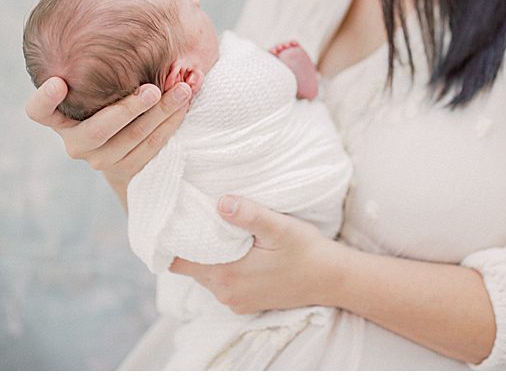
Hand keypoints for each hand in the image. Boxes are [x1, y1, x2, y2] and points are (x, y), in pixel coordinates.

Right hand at [25, 76, 192, 186]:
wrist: (124, 148)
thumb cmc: (109, 98)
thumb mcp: (98, 84)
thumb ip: (100, 62)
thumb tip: (130, 12)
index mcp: (58, 117)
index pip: (38, 112)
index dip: (45, 99)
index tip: (58, 81)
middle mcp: (75, 142)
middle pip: (97, 129)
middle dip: (128, 108)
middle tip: (152, 89)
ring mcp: (100, 159)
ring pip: (134, 137)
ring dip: (162, 112)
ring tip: (182, 90)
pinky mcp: (127, 169)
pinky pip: (152, 145)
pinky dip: (171, 121)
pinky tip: (185, 103)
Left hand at [168, 195, 342, 314]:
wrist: (331, 279)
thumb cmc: (306, 251)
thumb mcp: (280, 227)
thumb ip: (249, 215)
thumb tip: (220, 202)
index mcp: (227, 275)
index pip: (178, 261)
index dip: (174, 240)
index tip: (177, 218)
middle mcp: (226, 294)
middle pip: (190, 267)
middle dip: (192, 244)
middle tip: (198, 217)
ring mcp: (235, 301)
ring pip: (205, 275)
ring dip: (209, 255)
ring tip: (219, 230)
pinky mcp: (245, 304)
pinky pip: (222, 284)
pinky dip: (223, 267)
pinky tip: (238, 249)